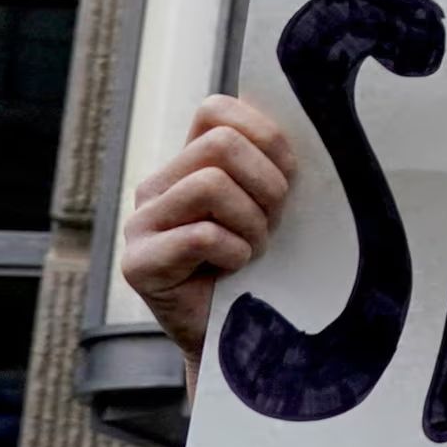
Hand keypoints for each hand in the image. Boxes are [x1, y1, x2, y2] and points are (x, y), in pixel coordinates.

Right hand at [115, 96, 294, 361]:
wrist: (240, 337)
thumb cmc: (266, 265)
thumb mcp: (276, 203)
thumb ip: (275, 161)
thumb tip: (309, 114)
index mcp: (188, 163)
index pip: (216, 109)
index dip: (264, 136)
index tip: (285, 176)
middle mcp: (157, 186)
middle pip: (220, 144)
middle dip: (265, 184)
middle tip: (271, 223)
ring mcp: (140, 224)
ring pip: (210, 184)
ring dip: (250, 223)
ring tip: (251, 250)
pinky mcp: (138, 264)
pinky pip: (201, 235)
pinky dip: (234, 253)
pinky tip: (233, 270)